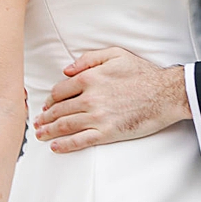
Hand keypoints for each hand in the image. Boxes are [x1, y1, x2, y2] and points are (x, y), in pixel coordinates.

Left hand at [35, 46, 189, 150]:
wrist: (163, 94)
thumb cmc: (141, 73)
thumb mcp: (113, 54)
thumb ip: (87, 59)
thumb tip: (66, 70)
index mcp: (89, 78)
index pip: (60, 91)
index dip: (50, 99)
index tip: (46, 105)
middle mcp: (89, 98)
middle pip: (59, 109)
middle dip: (45, 117)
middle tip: (37, 123)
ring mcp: (98, 117)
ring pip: (66, 125)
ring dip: (50, 131)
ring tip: (40, 135)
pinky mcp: (108, 133)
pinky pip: (81, 140)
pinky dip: (66, 145)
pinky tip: (56, 147)